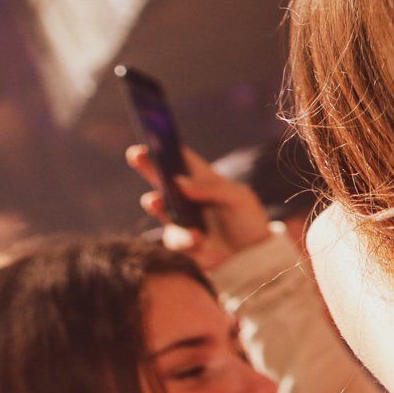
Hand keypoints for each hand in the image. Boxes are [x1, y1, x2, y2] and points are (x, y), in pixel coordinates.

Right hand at [126, 145, 271, 269]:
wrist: (257, 257)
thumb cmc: (249, 220)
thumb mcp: (239, 198)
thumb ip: (213, 188)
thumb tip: (179, 182)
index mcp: (202, 180)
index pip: (181, 159)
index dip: (165, 145)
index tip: (151, 135)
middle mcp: (187, 198)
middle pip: (161, 178)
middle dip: (147, 165)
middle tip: (136, 154)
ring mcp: (182, 220)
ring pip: (159, 208)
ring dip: (156, 204)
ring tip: (155, 200)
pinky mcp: (183, 244)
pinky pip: (177, 239)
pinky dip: (187, 238)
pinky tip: (199, 238)